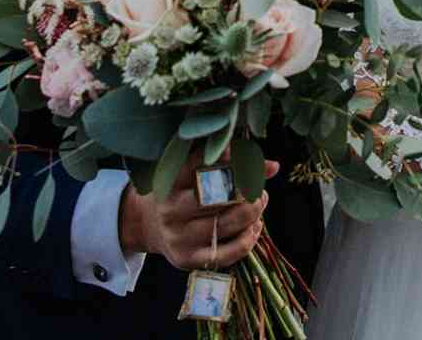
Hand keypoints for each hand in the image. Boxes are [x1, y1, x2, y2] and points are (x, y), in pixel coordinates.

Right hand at [120, 153, 279, 269]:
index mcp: (171, 181)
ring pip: (229, 223)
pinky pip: (229, 251)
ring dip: (254, 213)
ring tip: (260, 204)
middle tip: (260, 190)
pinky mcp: (188, 259)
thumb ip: (228, 165)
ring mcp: (179, 237)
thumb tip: (274, 167)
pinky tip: (254, 228)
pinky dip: (249, 239)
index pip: (207, 165)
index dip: (238, 162)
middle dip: (250, 191)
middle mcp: (172, 209)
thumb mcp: (191, 172)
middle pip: (221, 196)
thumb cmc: (179, 193)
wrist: (147, 226)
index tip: (262, 162)